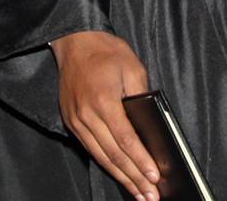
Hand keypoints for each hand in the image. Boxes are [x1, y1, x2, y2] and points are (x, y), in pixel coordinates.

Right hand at [53, 31, 159, 200]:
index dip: (141, 160)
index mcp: (104, 101)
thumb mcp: (133, 67)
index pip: (126, 139)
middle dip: (134, 177)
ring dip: (121, 177)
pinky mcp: (71, 121)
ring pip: (101, 157)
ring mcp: (77, 120)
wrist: (75, 40)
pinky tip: (119, 175)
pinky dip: (106, 165)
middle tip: (150, 195)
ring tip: (138, 193)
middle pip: (114, 154)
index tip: (155, 176)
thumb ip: (142, 96)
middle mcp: (87, 115)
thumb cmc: (106, 50)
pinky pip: (91, 149)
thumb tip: (151, 124)